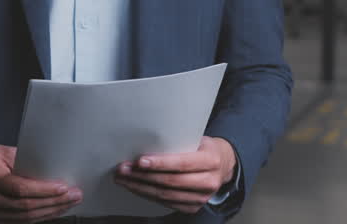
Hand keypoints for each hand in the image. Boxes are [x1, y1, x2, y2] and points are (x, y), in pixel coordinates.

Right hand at [0, 142, 81, 221]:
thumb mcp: (3, 150)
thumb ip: (25, 160)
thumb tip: (53, 169)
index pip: (19, 188)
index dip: (43, 190)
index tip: (63, 187)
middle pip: (24, 206)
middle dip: (53, 202)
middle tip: (75, 195)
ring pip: (24, 217)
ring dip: (50, 211)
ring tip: (70, 203)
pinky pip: (20, 221)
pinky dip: (40, 216)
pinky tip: (54, 210)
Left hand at [114, 136, 236, 214]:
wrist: (223, 165)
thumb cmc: (204, 148)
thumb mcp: (198, 139)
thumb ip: (179, 142)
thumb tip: (146, 141)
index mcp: (211, 160)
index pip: (182, 163)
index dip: (160, 163)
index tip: (139, 161)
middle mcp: (209, 182)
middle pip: (170, 182)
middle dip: (143, 176)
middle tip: (123, 169)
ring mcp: (201, 198)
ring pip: (165, 195)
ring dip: (140, 187)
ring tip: (123, 179)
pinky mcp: (193, 207)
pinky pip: (166, 203)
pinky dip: (148, 195)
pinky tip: (135, 187)